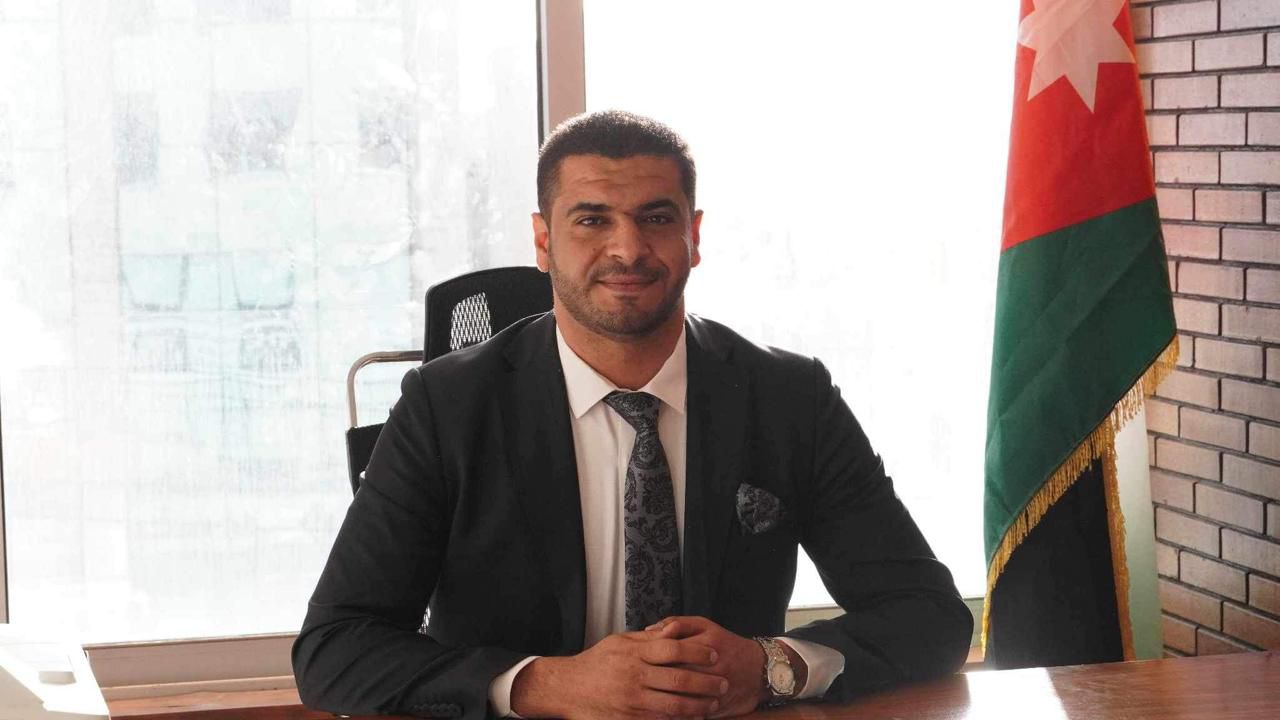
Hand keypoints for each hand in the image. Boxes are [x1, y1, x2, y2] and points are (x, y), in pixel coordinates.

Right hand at [509, 625, 727, 718]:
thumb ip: (649, 637)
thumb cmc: (598, 662)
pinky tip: (693, 718)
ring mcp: (632, 701)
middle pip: (679, 679)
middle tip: (724, 683)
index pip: (673, 649)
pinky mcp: (629, 719)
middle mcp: (634, 676)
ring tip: (714, 704)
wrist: (568, 688)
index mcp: (634, 653)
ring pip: (674, 705)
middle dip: (707, 683)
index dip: (698, 652)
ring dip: (699, 706)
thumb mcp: (620, 641)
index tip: (714, 655)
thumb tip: (675, 630)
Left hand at [645, 616, 796, 717]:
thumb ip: (677, 623)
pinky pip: (695, 714)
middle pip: (676, 676)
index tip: (639, 660)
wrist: (760, 669)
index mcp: (706, 644)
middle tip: (638, 682)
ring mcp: (716, 689)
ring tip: (647, 698)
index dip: (652, 658)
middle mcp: (712, 667)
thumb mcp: (705, 626)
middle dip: (655, 680)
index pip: (672, 651)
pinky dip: (678, 715)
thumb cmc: (726, 644)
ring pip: (684, 698)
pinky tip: (664, 712)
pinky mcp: (720, 707)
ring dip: (664, 700)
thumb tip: (649, 631)